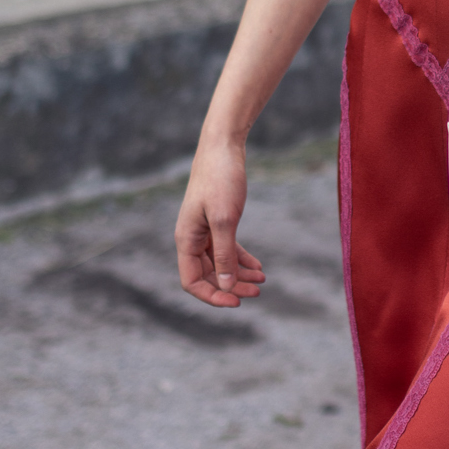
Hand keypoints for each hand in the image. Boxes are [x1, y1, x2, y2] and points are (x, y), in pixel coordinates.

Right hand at [174, 133, 265, 308]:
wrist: (223, 146)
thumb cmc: (220, 179)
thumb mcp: (225, 220)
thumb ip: (224, 255)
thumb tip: (227, 286)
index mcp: (186, 239)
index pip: (192, 282)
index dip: (213, 296)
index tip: (237, 302)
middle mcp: (192, 238)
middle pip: (208, 275)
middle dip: (232, 286)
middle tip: (258, 292)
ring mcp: (204, 230)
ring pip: (220, 264)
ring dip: (239, 275)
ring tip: (262, 281)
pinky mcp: (217, 221)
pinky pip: (227, 249)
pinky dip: (242, 260)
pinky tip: (258, 267)